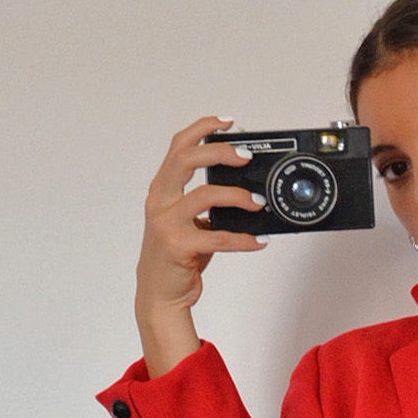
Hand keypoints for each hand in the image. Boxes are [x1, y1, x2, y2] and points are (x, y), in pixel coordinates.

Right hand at [134, 116, 267, 375]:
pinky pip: (217, 237)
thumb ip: (206, 204)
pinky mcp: (178, 247)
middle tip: (245, 157)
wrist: (159, 295)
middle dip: (218, 152)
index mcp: (162, 190)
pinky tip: (258, 241)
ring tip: (258, 204)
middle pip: (186, 159)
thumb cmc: (177, 257)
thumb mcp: (187, 222)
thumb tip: (246, 190)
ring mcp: (167, 223)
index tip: (228, 122)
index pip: (178, 147)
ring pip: (205, 195)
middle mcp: (160, 201)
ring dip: (238, 197)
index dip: (202, 128)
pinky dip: (242, 239)